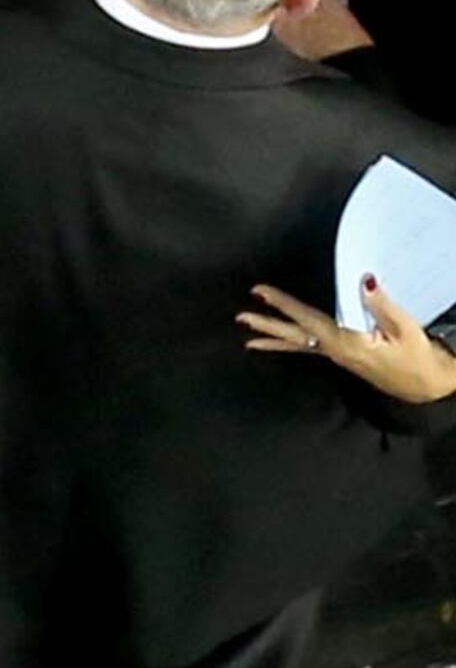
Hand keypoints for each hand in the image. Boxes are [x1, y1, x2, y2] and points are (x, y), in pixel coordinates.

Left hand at [242, 277, 455, 401]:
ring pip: (299, 345)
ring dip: (273, 337)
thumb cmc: (419, 358)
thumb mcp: (405, 329)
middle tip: (240, 317)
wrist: (428, 386)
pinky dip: (291, 346)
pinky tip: (280, 344)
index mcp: (347, 342)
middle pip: (295, 336)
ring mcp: (339, 357)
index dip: (283, 304)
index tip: (260, 291)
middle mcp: (336, 351)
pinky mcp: (344, 358)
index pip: (307, 319)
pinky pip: (310, 350)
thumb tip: (364, 280)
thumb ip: (381, 305)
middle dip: (267, 326)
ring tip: (248, 336)